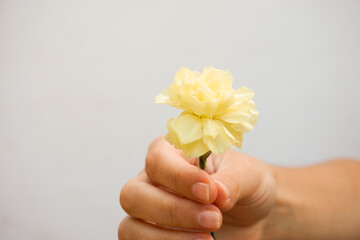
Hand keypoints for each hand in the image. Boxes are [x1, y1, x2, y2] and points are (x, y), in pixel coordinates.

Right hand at [118, 137, 275, 239]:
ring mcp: (149, 212)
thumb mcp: (247, 173)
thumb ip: (231, 179)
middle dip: (173, 210)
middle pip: (133, 195)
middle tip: (214, 219)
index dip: (179, 178)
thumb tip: (217, 194)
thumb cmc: (245, 183)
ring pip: (130, 227)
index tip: (210, 192)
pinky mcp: (154, 237)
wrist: (254, 212)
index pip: (157, 161)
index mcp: (171, 153)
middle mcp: (153, 181)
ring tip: (208, 239)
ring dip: (168, 237)